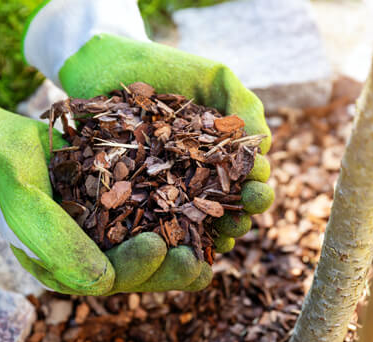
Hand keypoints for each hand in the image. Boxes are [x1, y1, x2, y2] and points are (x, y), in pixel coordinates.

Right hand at [0, 74, 210, 293]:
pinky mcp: (115, 202)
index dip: (138, 269)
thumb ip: (58, 243)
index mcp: (59, 265)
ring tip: (214, 239)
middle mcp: (83, 253)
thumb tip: (103, 284)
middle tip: (199, 256)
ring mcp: (101, 229)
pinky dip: (180, 212)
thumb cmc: (1, 168)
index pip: (106, 280)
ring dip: (184, 245)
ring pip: (150, 246)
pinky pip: (152, 214)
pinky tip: (209, 205)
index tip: (159, 245)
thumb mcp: (25, 202)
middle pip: (136, 270)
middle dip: (171, 267)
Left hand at [25, 0, 272, 249]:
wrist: (108, 65)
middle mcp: (195, 178)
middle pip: (224, 209)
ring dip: (206, 237)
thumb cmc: (166, 69)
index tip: (256, 189)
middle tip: (240, 220)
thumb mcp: (214, 79)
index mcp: (222, 155)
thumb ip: (244, 106)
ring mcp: (161, 189)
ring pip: (190, 224)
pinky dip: (160, 236)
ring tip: (214, 241)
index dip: (257, 190)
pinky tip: (170, 245)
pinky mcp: (126, 195)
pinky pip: (145, 222)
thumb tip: (265, 147)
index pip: (248, 181)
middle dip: (238, 218)